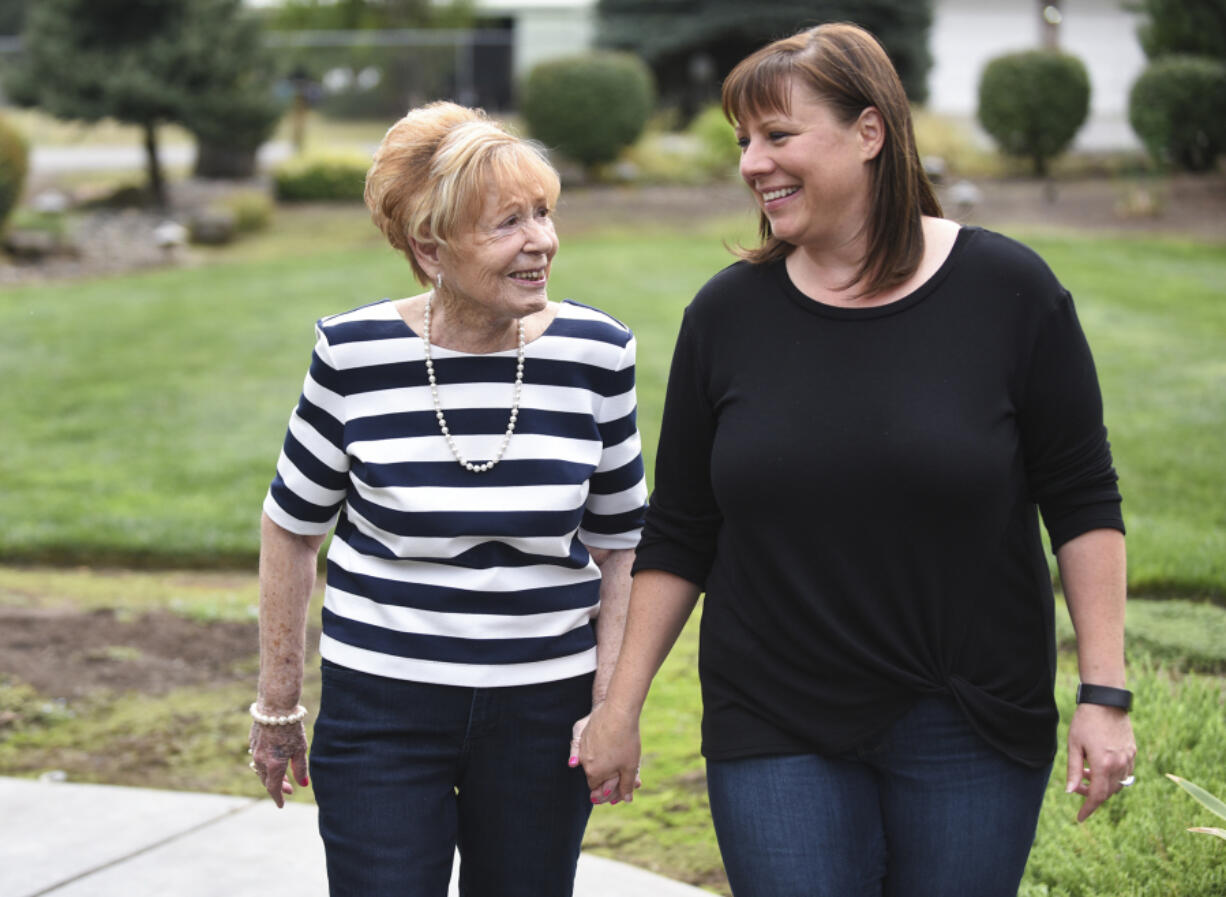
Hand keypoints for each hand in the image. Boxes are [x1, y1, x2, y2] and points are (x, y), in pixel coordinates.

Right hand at [248, 720, 309, 808]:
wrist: (275, 707)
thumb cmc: (291, 727)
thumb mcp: (300, 749)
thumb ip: (300, 768)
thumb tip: (303, 784)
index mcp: (274, 765)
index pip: (274, 788)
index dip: (278, 798)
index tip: (282, 805)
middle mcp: (261, 760)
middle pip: (267, 780)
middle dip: (278, 787)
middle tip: (290, 789)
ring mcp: (254, 750)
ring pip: (261, 770)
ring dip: (271, 775)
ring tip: (283, 776)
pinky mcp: (252, 740)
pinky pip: (257, 758)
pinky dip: (265, 763)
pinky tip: (272, 759)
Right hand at [577, 702, 641, 804]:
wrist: (617, 712)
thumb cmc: (626, 741)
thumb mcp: (630, 767)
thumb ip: (626, 785)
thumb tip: (626, 800)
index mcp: (594, 773)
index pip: (597, 788)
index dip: (608, 790)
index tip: (618, 788)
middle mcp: (584, 762)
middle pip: (594, 775)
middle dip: (606, 777)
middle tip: (622, 773)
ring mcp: (582, 747)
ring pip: (592, 761)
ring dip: (603, 764)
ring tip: (619, 759)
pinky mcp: (583, 734)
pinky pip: (590, 748)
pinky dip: (598, 750)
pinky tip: (609, 747)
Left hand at [1065, 703, 1135, 821]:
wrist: (1106, 701)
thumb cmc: (1085, 722)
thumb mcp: (1073, 745)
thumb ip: (1073, 770)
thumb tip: (1070, 792)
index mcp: (1103, 764)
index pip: (1096, 796)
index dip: (1087, 808)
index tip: (1080, 818)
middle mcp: (1119, 765)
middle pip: (1108, 792)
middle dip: (1092, 795)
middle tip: (1077, 786)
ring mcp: (1128, 759)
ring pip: (1118, 784)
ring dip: (1102, 785)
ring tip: (1085, 771)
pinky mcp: (1132, 752)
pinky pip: (1125, 773)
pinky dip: (1112, 776)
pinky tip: (1099, 766)